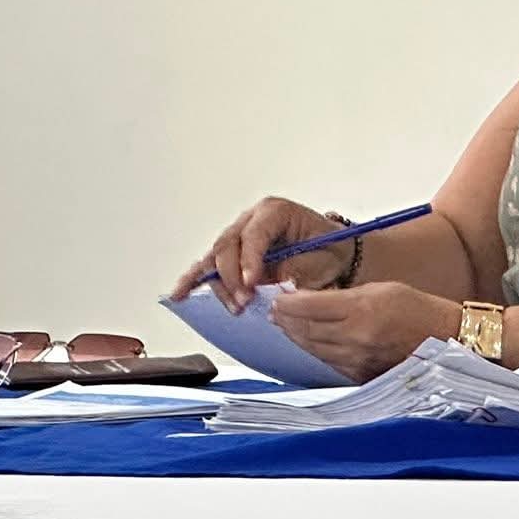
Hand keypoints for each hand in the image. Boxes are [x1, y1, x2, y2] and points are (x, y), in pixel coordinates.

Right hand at [171, 197, 349, 311]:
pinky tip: (180, 293)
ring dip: (220, 285)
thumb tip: (270, 283)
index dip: (249, 260)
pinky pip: (209, 266)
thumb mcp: (321, 259)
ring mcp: (239, 236)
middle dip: (233, 277)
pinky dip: (195, 280)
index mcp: (275, 212)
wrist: (338, 256)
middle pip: (228, 246)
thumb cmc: (331, 252)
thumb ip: (294, 269)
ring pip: (215, 258)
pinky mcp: (234, 255)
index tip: (252, 284)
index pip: (253, 234)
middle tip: (244, 301)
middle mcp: (252, 220)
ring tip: (235, 306)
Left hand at [270, 282, 461, 383]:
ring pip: (312, 348)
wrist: (447, 339)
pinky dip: (314, 350)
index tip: (278, 297)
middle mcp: (355, 337)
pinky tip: (309, 341)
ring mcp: (356, 359)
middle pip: (305, 329)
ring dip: (295, 336)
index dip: (287, 302)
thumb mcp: (382, 289)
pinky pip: (327, 361)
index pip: (309, 306)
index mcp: (362, 310)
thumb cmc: (418, 310)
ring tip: (285, 325)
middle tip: (275, 311)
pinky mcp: (360, 375)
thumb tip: (310, 300)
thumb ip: (344, 296)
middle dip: (285, 319)